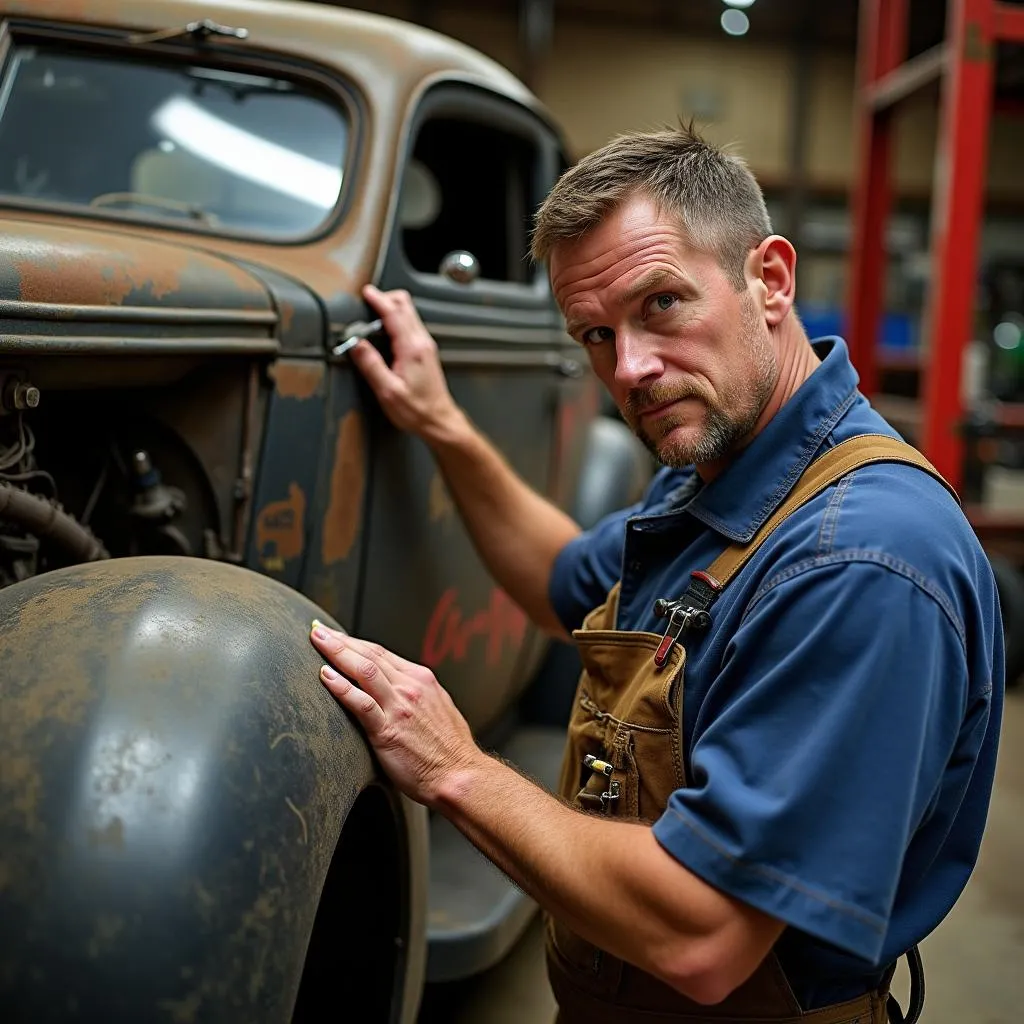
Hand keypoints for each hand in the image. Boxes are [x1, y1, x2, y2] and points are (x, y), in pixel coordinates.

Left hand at [310, 623, 479, 806]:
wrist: (459, 776)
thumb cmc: (449, 749)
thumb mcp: (438, 707)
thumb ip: (417, 693)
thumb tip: (397, 686)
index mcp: (421, 680)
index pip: (381, 653)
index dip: (356, 642)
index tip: (336, 636)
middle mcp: (410, 687)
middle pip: (370, 655)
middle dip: (341, 640)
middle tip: (318, 630)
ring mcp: (399, 707)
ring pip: (364, 670)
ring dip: (338, 653)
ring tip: (317, 641)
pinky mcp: (388, 730)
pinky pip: (361, 703)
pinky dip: (342, 687)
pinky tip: (325, 676)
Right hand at [347, 285, 463, 442]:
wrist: (438, 421)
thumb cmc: (416, 410)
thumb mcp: (387, 391)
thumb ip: (371, 365)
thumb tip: (355, 345)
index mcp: (412, 348)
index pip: (394, 313)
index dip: (379, 299)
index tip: (367, 292)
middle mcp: (422, 343)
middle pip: (405, 306)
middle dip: (386, 298)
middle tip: (368, 301)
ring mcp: (426, 346)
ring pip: (409, 314)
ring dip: (392, 309)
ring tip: (373, 316)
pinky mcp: (426, 352)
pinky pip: (411, 325)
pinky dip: (397, 320)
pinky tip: (385, 332)